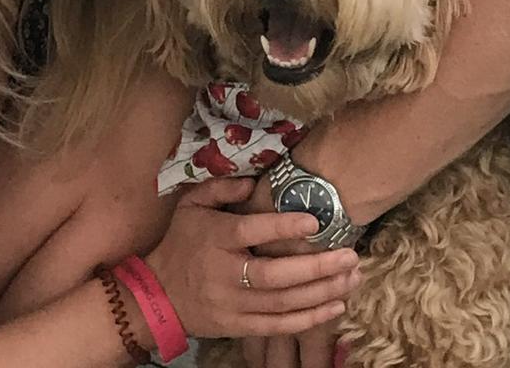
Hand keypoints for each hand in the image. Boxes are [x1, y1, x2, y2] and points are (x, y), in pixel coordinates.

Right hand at [144, 178, 356, 342]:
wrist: (157, 296)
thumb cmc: (182, 242)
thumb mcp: (192, 204)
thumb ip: (222, 187)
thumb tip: (256, 182)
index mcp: (215, 237)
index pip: (252, 231)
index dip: (283, 227)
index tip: (315, 220)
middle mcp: (225, 273)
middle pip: (275, 275)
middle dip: (317, 266)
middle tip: (350, 255)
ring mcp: (232, 305)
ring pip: (283, 303)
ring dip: (322, 292)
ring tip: (352, 278)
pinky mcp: (238, 327)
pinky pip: (278, 326)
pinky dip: (308, 319)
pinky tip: (335, 307)